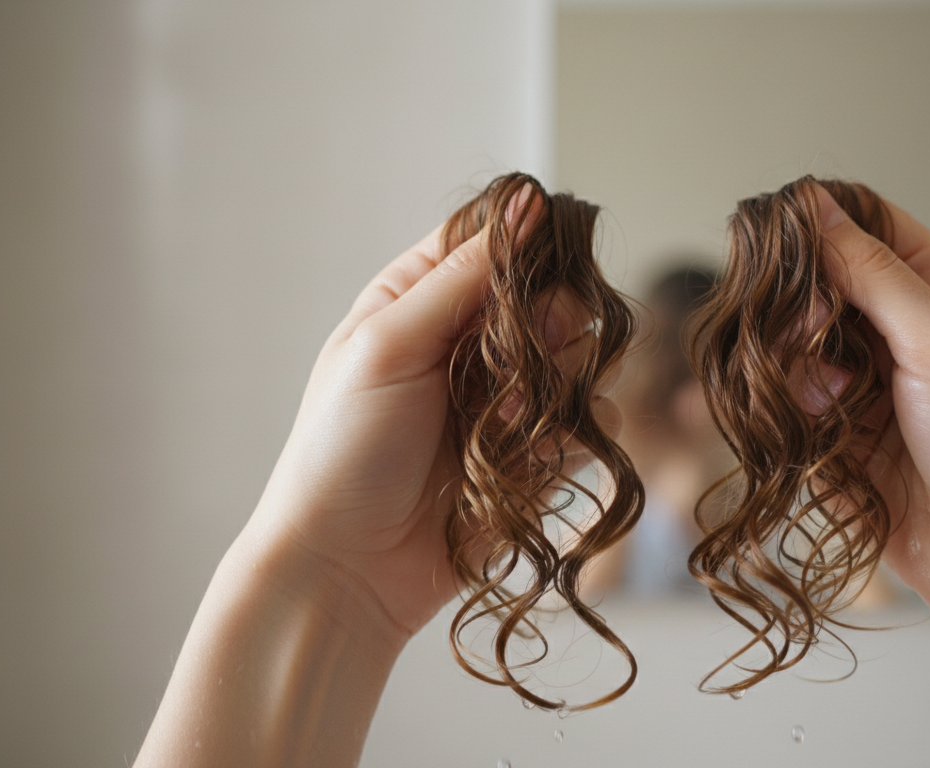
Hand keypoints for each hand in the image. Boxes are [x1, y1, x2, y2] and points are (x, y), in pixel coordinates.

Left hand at [244, 187, 611, 639]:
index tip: (538, 273)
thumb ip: (461, 278)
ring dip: (555, 387)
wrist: (348, 568)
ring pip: (579, 361)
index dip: (526, 248)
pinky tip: (528, 461)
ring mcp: (506, 402)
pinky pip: (586, 427)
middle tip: (527, 352)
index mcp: (421, 301)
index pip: (492, 243)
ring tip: (505, 423)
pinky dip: (568, 438)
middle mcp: (469, 345)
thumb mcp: (388, 345)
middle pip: (550, 298)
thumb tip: (524, 202)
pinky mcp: (535, 456)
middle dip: (550, 323)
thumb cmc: (344, 450)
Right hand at [813, 185, 929, 622]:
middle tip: (811, 336)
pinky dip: (795, 412)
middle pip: (821, 286)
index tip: (778, 245)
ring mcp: (874, 385)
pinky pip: (794, 404)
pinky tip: (821, 432)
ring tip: (829, 399)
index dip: (820, 228)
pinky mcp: (845, 437)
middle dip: (803, 308)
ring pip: (798, 346)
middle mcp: (908, 330)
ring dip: (798, 367)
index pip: (868, 227)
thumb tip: (817, 206)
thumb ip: (876, 274)